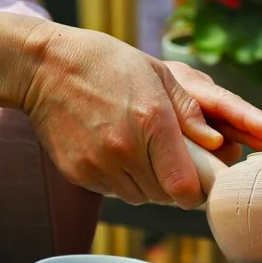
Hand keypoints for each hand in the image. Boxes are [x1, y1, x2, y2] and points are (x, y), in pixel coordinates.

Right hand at [0, 9, 261, 208]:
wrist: (44, 67)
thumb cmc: (107, 65)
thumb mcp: (157, 74)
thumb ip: (191, 112)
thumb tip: (217, 144)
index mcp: (152, 122)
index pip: (186, 188)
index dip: (198, 192)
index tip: (201, 182)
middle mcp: (126, 150)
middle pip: (166, 196)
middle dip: (176, 184)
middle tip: (171, 159)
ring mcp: (99, 165)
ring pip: (142, 197)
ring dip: (150, 183)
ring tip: (141, 150)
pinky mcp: (80, 174)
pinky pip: (115, 191)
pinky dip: (123, 179)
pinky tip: (114, 149)